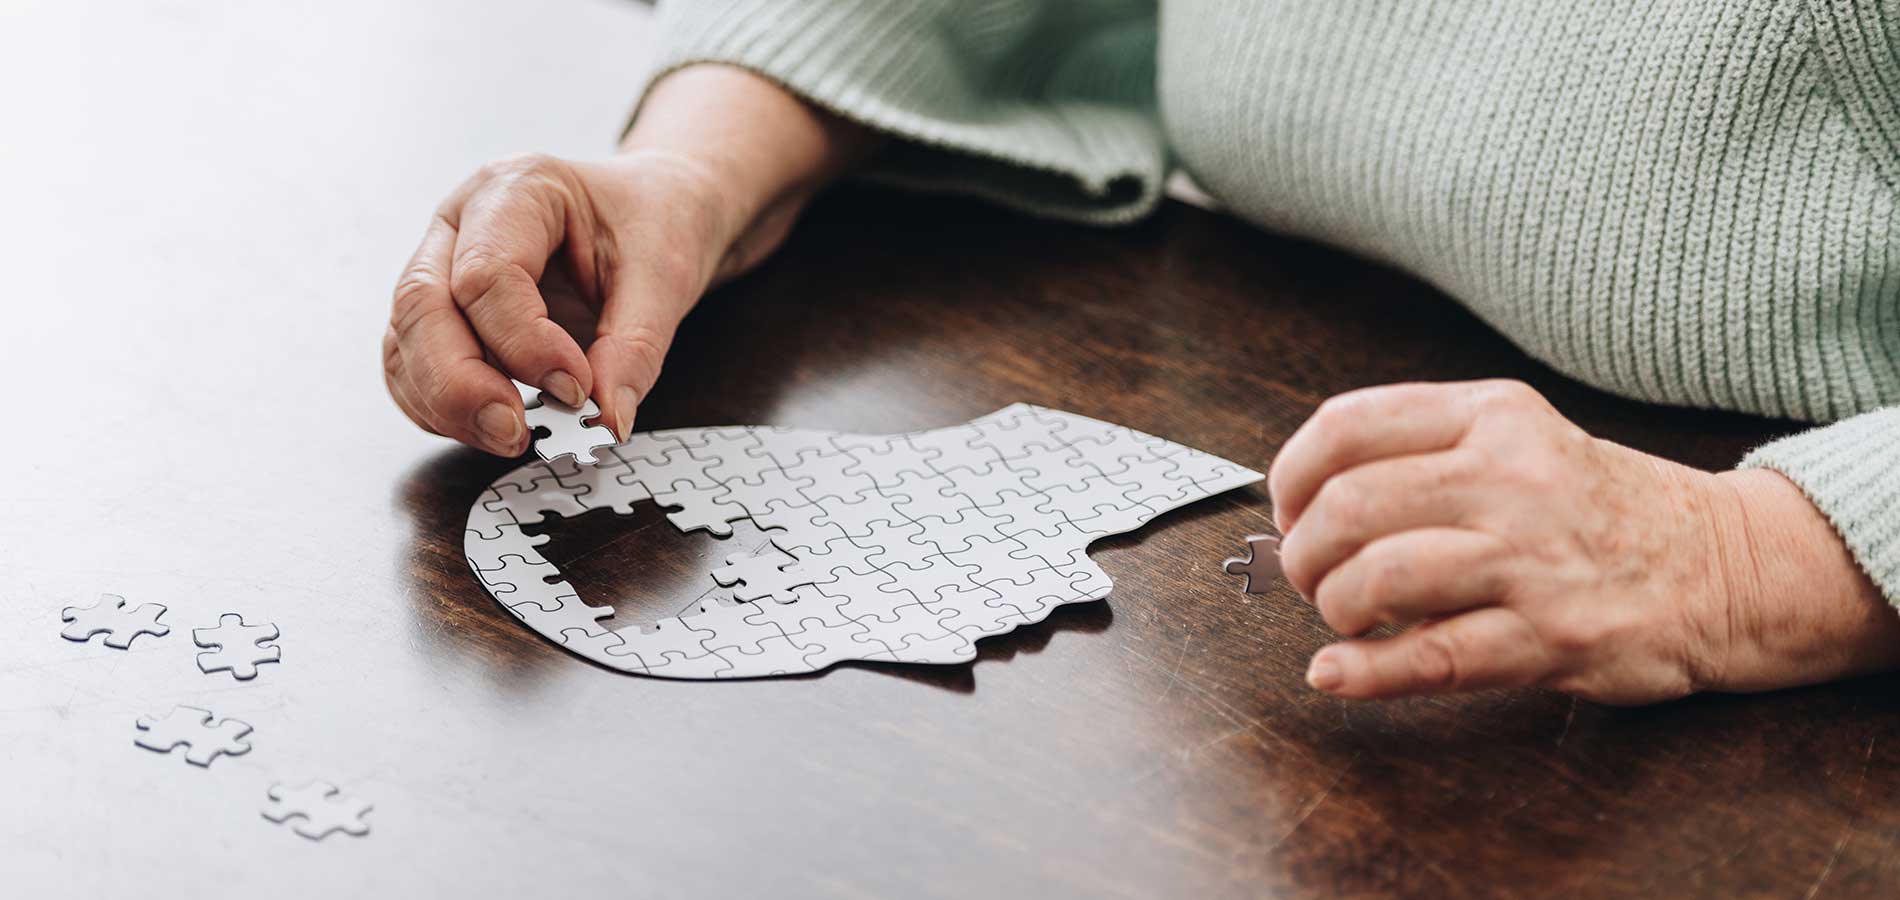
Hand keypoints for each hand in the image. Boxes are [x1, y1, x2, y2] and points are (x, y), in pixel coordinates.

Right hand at [383, 65, 877, 454]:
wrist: (651, 211)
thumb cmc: (653, 222)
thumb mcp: (666, 273)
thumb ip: (636, 347)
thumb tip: (608, 417)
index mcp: (517, 188)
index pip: (487, 273)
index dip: (524, 344)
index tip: (576, 388)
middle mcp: (462, 221)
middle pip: (422, 304)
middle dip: (460, 382)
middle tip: (513, 431)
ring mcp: (441, 264)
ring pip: (406, 341)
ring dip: (446, 402)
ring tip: (508, 437)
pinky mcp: (441, 311)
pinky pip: (413, 365)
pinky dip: (441, 407)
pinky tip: (488, 427)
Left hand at [1268, 379, 1899, 704]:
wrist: (1727, 565)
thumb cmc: (1598, 508)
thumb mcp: (1520, 439)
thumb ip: (1426, 452)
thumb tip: (1306, 496)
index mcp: (1493, 416)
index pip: (1347, 426)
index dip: (1291, 476)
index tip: (1288, 511)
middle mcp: (1511, 478)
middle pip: (1350, 505)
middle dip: (1304, 552)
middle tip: (1310, 576)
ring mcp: (1531, 559)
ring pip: (1381, 577)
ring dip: (1336, 605)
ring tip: (1345, 615)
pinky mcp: (1550, 637)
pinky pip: (1431, 657)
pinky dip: (1365, 671)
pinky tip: (1335, 672)